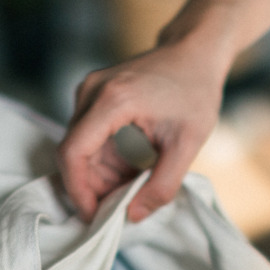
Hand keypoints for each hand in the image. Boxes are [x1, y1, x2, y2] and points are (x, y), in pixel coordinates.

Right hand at [57, 44, 226, 222]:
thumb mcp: (187, 145)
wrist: (194, 52)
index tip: (94, 216)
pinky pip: (90, 138)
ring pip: (81, 149)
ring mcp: (89, 91)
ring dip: (102, 174)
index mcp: (112, 100)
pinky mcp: (93, 95)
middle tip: (123, 207)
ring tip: (136, 184)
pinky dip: (107, 159)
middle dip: (94, 187)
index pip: (73, 153)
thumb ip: (162, 185)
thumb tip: (132, 217)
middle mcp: (91, 92)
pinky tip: (133, 166)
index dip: (78, 191)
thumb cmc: (195, 92)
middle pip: (75, 154)